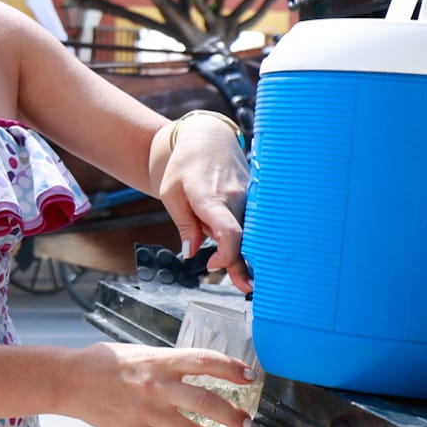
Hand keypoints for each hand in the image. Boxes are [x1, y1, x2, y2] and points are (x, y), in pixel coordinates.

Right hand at [60, 341, 254, 426]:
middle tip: (247, 422)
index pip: (205, 362)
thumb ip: (168, 364)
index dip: (231, 368)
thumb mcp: (141, 353)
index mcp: (160, 361)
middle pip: (206, 402)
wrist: (71, 381)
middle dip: (232, 415)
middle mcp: (157, 386)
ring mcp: (148, 412)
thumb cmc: (105, 363)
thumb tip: (198, 370)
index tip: (249, 376)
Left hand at [160, 115, 251, 291]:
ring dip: (250, 254)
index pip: (229, 233)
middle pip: (244, 238)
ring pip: (252, 232)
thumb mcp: (171, 194)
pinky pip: (255, 223)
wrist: (206, 138)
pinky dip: (252, 240)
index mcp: (211, 198)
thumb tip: (191, 252)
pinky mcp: (254, 198)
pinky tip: (253, 258)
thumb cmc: (183, 166)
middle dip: (244, 264)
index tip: (212, 266)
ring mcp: (249, 197)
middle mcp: (236, 198)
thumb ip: (184, 224)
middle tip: (246, 288)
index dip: (226, 255)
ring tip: (249, 280)